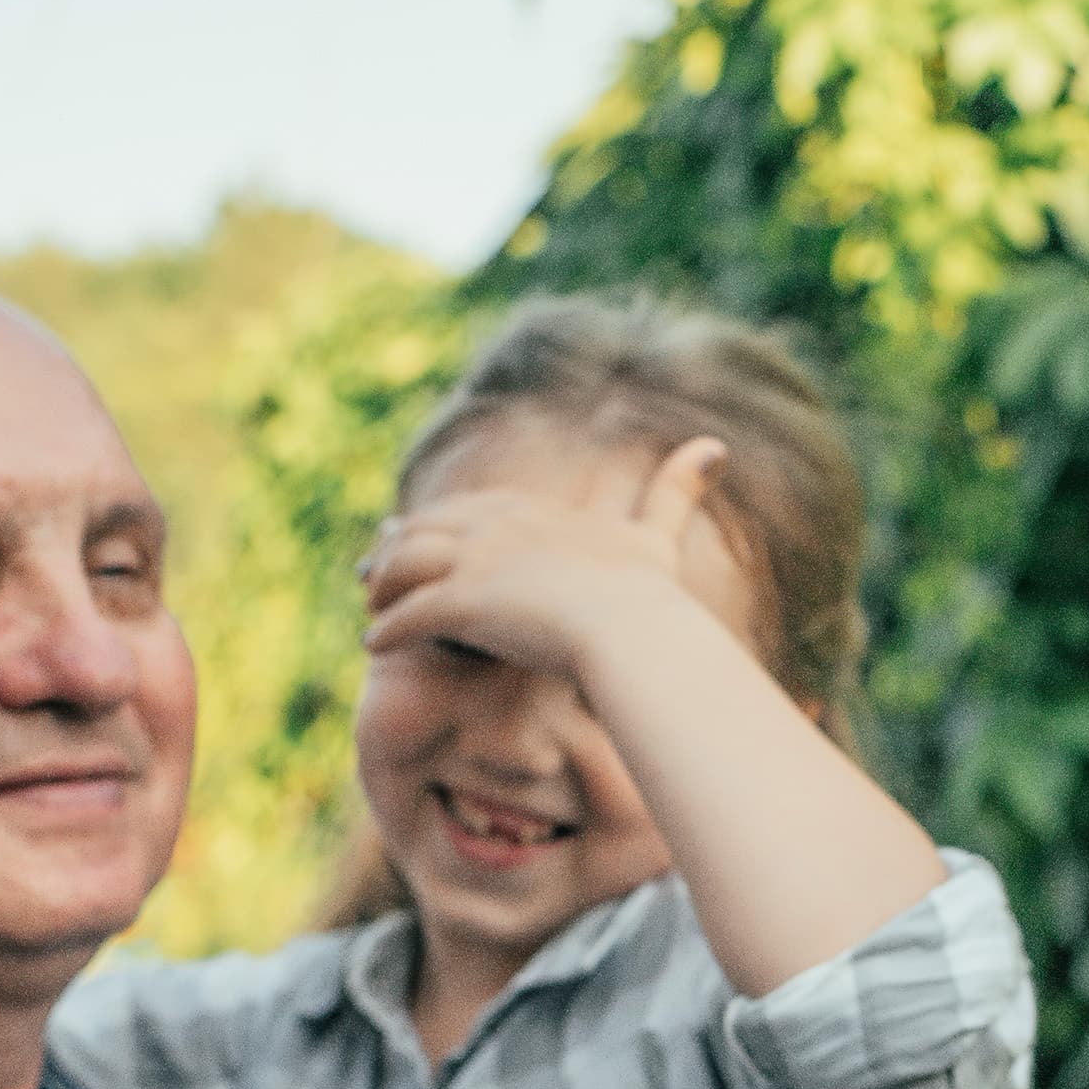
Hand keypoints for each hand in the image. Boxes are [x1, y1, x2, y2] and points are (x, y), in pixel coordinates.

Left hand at [358, 436, 728, 685]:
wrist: (630, 629)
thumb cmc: (646, 595)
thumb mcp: (658, 537)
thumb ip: (676, 492)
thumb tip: (716, 446)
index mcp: (533, 512)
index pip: (472, 510)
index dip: (444, 523)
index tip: (424, 533)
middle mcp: (496, 528)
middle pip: (427, 530)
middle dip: (398, 547)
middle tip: (376, 568)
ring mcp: (476, 562)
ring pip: (405, 565)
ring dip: (383, 586)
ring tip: (372, 607)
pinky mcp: (461, 603)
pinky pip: (407, 614)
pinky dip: (386, 627)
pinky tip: (372, 642)